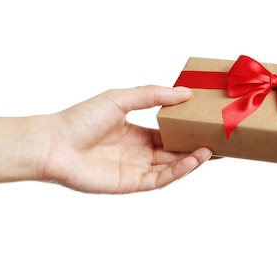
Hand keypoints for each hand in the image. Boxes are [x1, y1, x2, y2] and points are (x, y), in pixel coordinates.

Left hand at [40, 85, 212, 193]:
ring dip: (192, 160)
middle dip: (197, 148)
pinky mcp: (130, 184)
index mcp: (136, 133)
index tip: (208, 124)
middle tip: (222, 141)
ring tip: (212, 150)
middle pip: (175, 152)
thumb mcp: (120, 98)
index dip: (189, 131)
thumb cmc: (80, 118)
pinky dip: (178, 171)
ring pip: (171, 167)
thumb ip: (152, 95)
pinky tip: (192, 160)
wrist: (54, 144)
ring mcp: (135, 169)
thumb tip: (184, 92)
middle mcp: (138, 152)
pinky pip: (160, 179)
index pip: (169, 134)